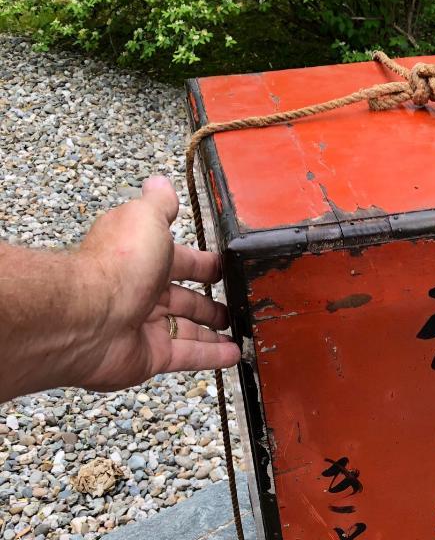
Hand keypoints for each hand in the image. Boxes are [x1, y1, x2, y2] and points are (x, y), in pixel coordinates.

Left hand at [76, 176, 240, 391]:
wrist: (89, 316)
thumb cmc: (118, 264)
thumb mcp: (145, 219)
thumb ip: (159, 203)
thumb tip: (160, 182)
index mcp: (144, 258)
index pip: (180, 261)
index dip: (203, 264)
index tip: (224, 268)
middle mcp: (142, 292)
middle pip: (182, 298)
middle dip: (208, 302)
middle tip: (234, 305)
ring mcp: (145, 326)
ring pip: (187, 329)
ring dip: (212, 331)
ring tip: (239, 332)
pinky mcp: (150, 357)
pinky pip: (187, 356)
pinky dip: (212, 356)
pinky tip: (234, 355)